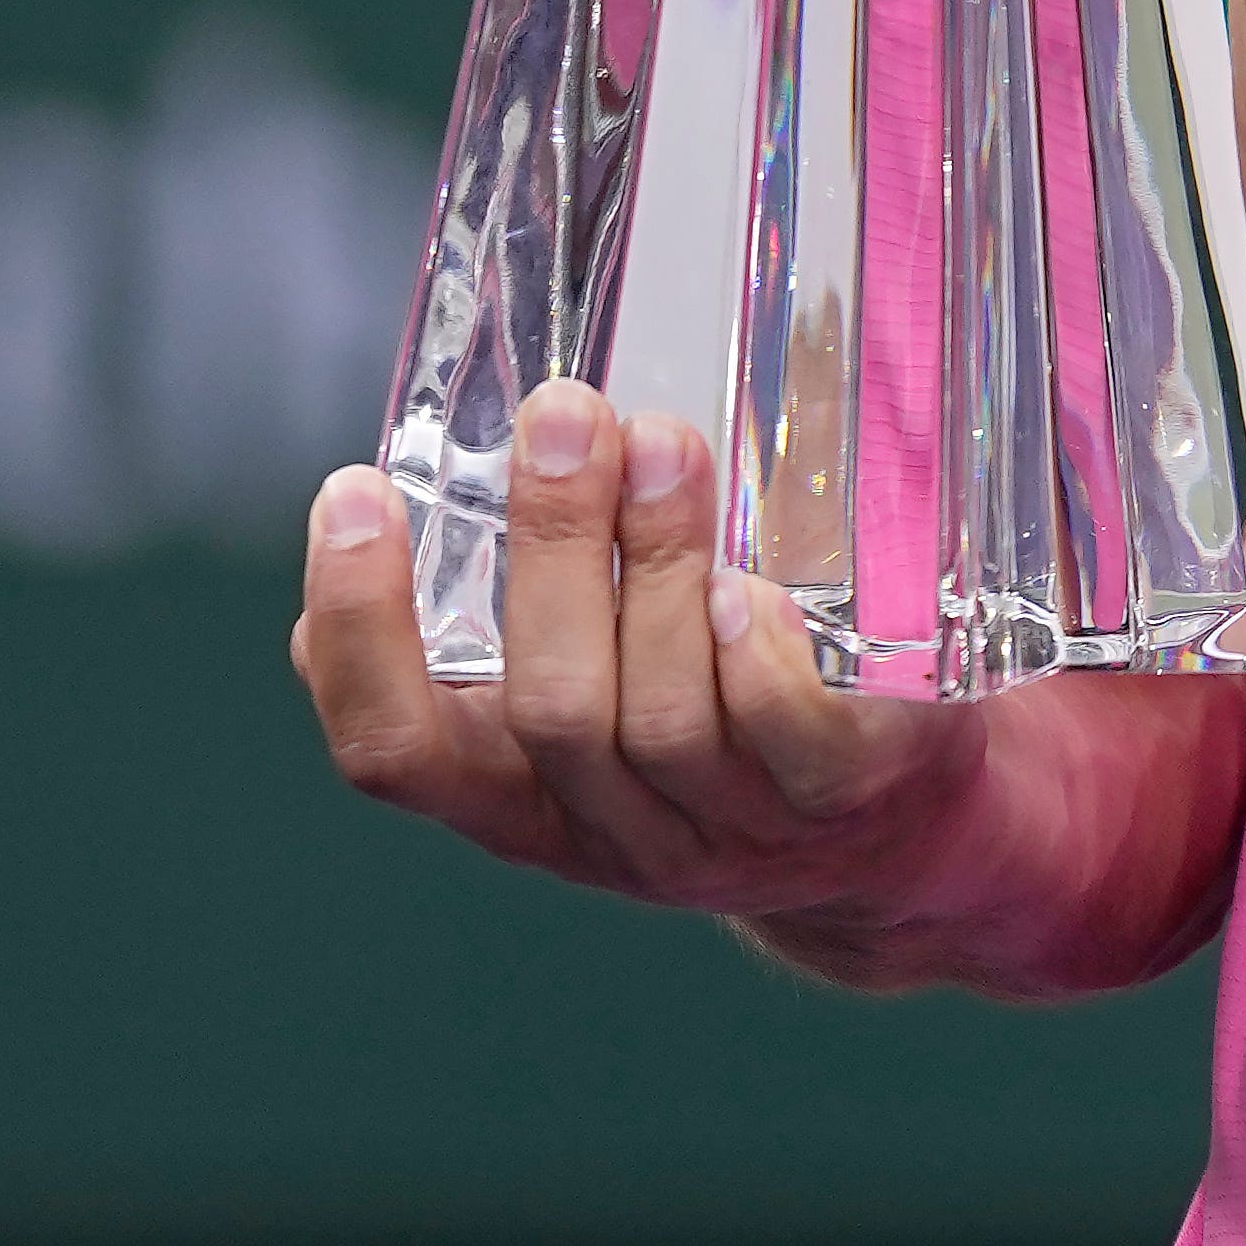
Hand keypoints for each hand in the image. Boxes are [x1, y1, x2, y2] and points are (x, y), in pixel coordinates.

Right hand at [290, 378, 974, 927]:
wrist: (888, 827)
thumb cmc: (710, 702)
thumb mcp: (595, 672)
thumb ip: (513, 601)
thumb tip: (413, 476)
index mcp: (516, 796)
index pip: (396, 749)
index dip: (359, 635)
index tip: (357, 492)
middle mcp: (609, 828)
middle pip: (551, 712)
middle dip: (553, 550)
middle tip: (566, 418)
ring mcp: (728, 826)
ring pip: (665, 719)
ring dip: (661, 569)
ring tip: (666, 446)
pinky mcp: (841, 801)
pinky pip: (791, 746)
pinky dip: (759, 662)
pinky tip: (750, 584)